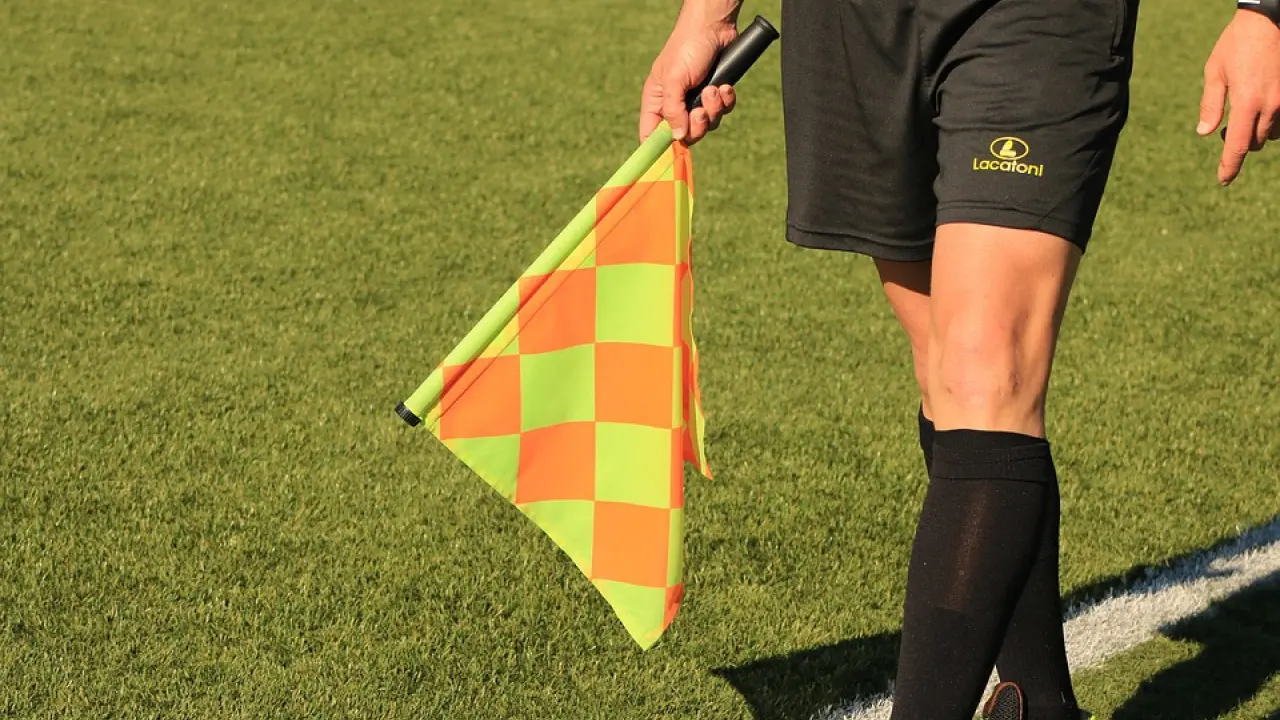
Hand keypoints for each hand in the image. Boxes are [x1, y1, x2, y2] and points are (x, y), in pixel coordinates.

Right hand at [639, 7, 739, 144]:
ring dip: (714, 109)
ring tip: (713, 88)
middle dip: (697, 126)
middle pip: (685, 135)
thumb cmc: (686, 48)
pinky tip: (725, 86)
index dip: (660, 149)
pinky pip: (723, 111)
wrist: (714, 27)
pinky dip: (726, 101)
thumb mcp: (674, 80)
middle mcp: (675, 104)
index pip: (651, 135)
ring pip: (707, 124)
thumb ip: (673, 110)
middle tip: (700, 111)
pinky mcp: (715, 95)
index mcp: (657, 101)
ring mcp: (696, 100)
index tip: (672, 155)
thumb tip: (678, 138)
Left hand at [1198, 10, 1279, 185]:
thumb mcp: (1215, 72)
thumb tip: (1206, 133)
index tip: (1223, 180)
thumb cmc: (1237, 44)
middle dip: (1238, 143)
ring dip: (1255, 133)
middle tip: (1224, 130)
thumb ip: (1211, 105)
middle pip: (1254, 143)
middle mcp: (1270, 106)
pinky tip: (1258, 109)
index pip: (1237, 146)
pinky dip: (1270, 122)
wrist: (1270, 20)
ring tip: (1242, 115)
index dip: (1229, 167)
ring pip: (1271, 134)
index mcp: (1247, 103)